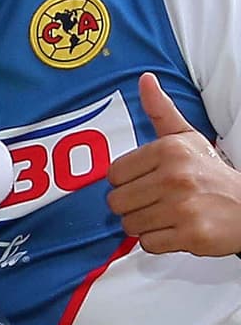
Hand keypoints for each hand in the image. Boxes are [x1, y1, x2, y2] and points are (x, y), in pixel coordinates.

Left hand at [107, 72, 240, 254]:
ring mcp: (182, 207)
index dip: (126, 182)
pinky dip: (159, 241)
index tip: (146, 181)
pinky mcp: (190, 235)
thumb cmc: (210, 173)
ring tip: (167, 214)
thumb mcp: (187, 137)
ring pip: (130, 225)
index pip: (113, 174)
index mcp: (169, 150)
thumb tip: (144, 80)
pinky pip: (149, 244)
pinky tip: (176, 228)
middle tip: (156, 200)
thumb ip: (161, 111)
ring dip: (145, 224)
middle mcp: (175, 176)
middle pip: (117, 202)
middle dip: (133, 206)